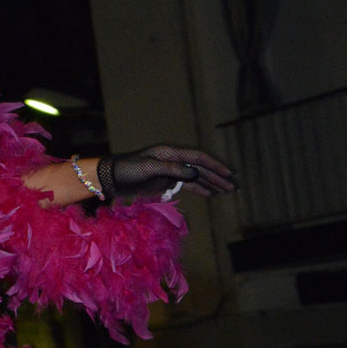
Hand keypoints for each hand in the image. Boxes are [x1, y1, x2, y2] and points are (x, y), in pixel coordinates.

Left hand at [98, 145, 235, 199]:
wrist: (112, 177)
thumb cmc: (128, 170)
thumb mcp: (149, 168)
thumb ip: (173, 170)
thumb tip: (195, 173)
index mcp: (170, 153)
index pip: (198, 158)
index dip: (215, 165)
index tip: (229, 174)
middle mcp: (174, 160)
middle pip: (201, 168)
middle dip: (218, 177)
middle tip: (234, 187)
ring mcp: (171, 171)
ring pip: (197, 178)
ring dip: (212, 184)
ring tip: (227, 191)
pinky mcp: (167, 182)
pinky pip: (188, 185)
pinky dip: (200, 189)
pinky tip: (211, 194)